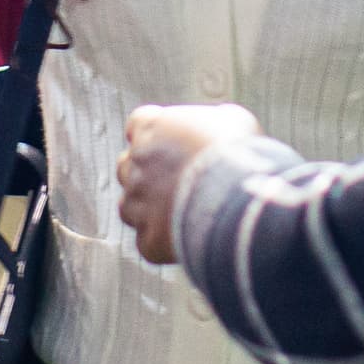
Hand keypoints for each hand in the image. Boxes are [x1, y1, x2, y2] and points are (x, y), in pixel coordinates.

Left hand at [117, 103, 264, 264]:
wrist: (237, 195)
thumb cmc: (236, 152)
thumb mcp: (233, 120)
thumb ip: (213, 120)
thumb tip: (220, 124)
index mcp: (152, 128)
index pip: (138, 124)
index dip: (154, 135)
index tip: (170, 143)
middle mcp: (136, 163)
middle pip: (127, 166)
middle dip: (146, 174)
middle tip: (177, 180)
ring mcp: (138, 203)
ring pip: (129, 207)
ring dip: (148, 210)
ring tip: (179, 214)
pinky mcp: (149, 238)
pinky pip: (147, 242)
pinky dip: (162, 243)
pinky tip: (185, 239)